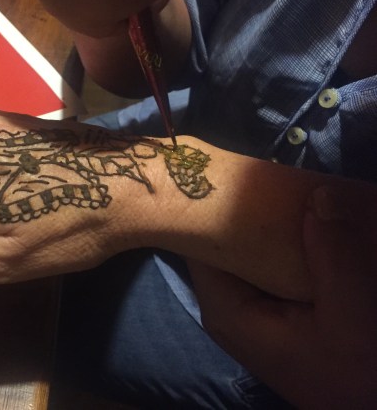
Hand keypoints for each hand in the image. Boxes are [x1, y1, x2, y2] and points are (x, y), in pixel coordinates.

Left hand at [188, 185, 376, 408]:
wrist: (376, 405)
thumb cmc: (358, 371)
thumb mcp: (351, 314)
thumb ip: (334, 253)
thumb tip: (318, 195)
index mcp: (225, 307)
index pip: (196, 240)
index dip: (211, 203)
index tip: (229, 168)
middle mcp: (230, 305)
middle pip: (225, 241)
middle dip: (248, 208)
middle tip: (272, 171)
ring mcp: (255, 306)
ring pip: (252, 249)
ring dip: (274, 223)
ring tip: (291, 186)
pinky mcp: (279, 306)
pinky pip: (273, 261)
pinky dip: (291, 242)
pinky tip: (310, 218)